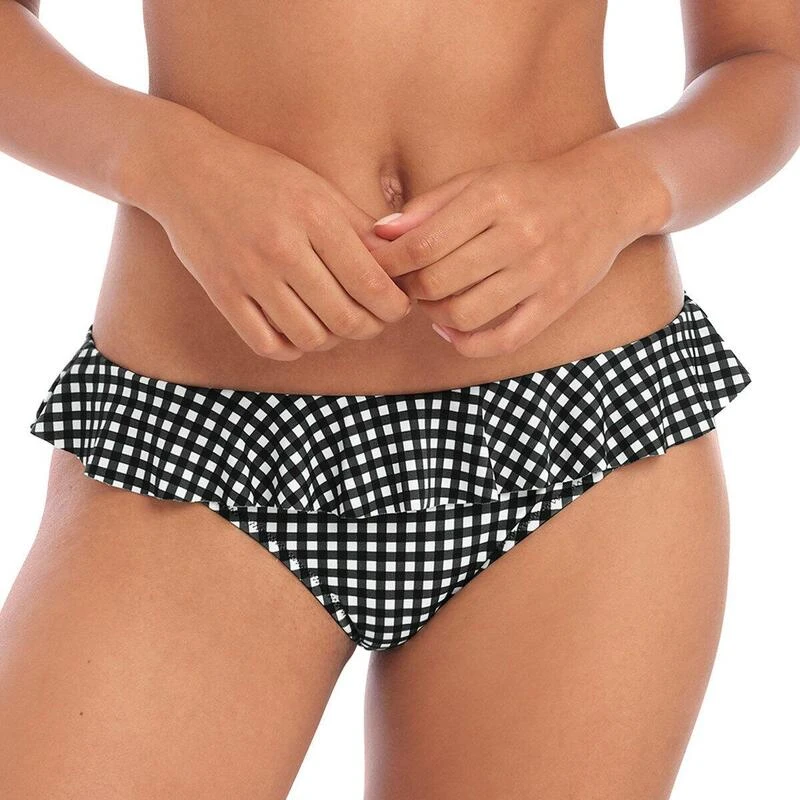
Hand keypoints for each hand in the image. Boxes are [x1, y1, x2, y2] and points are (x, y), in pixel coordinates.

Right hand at [144, 120, 410, 360]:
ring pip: (310, 337)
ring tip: (337, 324)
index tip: (398, 307)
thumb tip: (401, 262)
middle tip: (374, 320)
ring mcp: (249, 275)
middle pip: (346, 318)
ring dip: (334, 340)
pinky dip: (292, 347)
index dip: (395, 307)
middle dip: (371, 327)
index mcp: (314, 217)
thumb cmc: (261, 176)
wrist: (184, 169)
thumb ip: (359, 226)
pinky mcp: (222, 294)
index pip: (372, 283)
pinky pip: (268, 344)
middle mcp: (283, 248)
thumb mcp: (317, 187)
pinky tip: (300, 331)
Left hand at [369, 149, 647, 357]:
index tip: (377, 268)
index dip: (389, 264)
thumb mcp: (479, 181)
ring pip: (464, 314)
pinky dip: (467, 344)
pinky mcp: (557, 302)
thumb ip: (428, 207)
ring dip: (433, 316)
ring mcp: (541, 272)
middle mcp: (518, 235)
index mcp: (493, 198)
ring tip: (430, 303)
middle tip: (406, 285)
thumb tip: (379, 236)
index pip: (422, 244)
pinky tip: (452, 331)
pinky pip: (503, 340)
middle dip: (409, 289)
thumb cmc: (529, 188)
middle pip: (437, 282)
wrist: (605, 194)